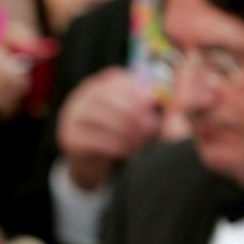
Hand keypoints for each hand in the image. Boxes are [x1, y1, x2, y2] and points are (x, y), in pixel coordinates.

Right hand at [57, 66, 160, 190]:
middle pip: (106, 97)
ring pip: (99, 117)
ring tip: (141, 142)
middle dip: (132, 111)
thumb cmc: (119, 137)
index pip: (115, 80)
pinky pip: (93, 139)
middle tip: (152, 126)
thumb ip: (156, 115)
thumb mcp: (138, 122)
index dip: (135, 89)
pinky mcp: (70, 137)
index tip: (153, 101)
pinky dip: (114, 145)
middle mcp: (83, 96)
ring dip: (125, 130)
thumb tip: (173, 111)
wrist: (92, 163)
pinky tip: (127, 151)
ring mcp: (73, 116)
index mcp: (101, 86)